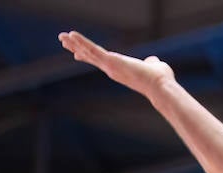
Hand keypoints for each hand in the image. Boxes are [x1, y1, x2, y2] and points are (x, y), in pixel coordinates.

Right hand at [58, 31, 174, 98]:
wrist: (161, 86)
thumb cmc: (160, 79)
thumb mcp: (154, 66)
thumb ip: (151, 62)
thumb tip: (153, 61)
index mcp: (120, 69)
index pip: (100, 61)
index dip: (88, 57)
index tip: (77, 54)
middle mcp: (112, 69)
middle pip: (91, 56)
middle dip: (77, 48)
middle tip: (63, 41)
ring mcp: (110, 66)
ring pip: (89, 53)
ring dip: (75, 43)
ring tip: (61, 36)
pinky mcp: (111, 62)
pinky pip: (93, 50)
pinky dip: (82, 42)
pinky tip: (71, 35)